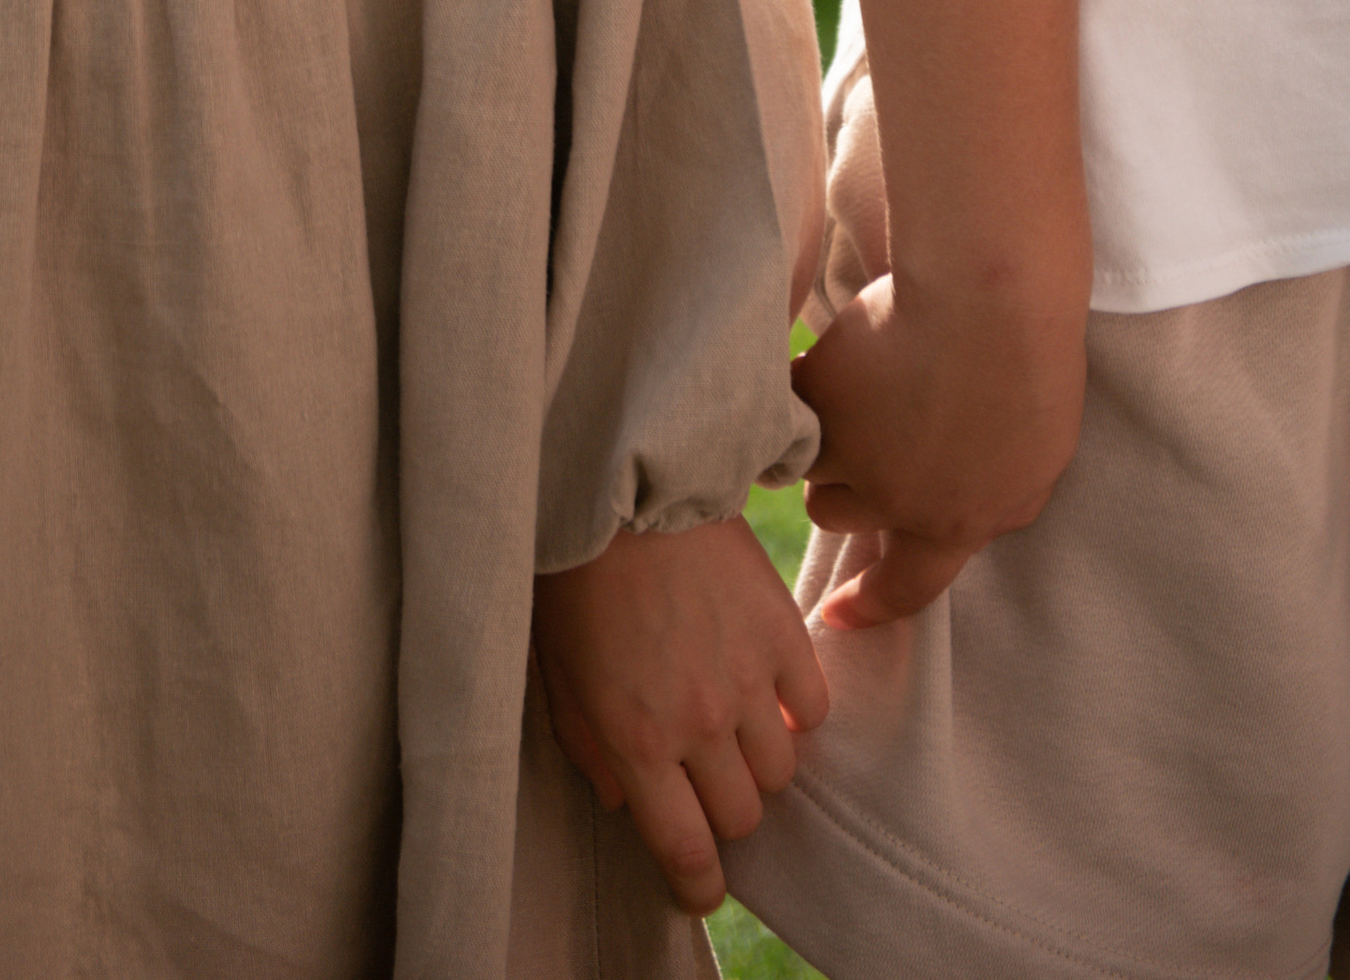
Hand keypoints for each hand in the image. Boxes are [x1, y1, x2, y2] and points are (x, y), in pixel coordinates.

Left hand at [532, 516, 827, 915]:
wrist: (622, 479)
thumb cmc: (574, 572)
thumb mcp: (556, 669)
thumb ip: (587, 746)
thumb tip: (623, 803)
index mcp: (636, 738)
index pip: (686, 850)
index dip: (698, 884)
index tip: (699, 888)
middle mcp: (697, 721)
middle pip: (742, 815)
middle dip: (721, 809)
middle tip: (701, 777)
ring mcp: (747, 679)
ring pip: (781, 770)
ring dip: (756, 760)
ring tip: (731, 723)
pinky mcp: (782, 633)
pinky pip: (811, 707)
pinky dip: (792, 708)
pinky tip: (764, 683)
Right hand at [795, 268, 1083, 628]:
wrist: (989, 304)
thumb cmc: (1033, 371)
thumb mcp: (1036, 463)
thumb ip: (991, 499)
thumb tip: (957, 512)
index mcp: (956, 523)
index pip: (906, 588)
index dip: (866, 606)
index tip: (834, 615)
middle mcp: (893, 501)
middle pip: (834, 513)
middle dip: (840, 481)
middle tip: (858, 435)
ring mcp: (848, 449)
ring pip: (805, 459)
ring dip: (816, 432)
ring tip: (847, 385)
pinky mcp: (816, 395)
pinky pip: (789, 397)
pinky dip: (800, 379)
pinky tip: (830, 350)